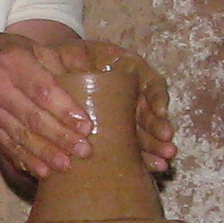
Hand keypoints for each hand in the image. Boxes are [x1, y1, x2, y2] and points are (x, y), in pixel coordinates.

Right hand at [0, 34, 98, 181]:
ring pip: (20, 135)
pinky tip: (42, 172)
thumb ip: (55, 61)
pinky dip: (26, 160)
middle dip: (60, 136)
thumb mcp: (26, 46)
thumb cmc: (0, 54)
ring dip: (45, 153)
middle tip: (84, 150)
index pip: (42, 89)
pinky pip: (8, 146)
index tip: (85, 125)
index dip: (64, 109)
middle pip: (32, 116)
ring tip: (66, 166)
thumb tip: (88, 78)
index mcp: (13, 61)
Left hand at [33, 37, 175, 171]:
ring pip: (144, 132)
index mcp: (127, 74)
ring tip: (165, 160)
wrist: (56, 76)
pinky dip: (144, 157)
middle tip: (167, 144)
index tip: (159, 111)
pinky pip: (133, 147)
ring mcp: (124, 117)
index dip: (157, 97)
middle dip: (158, 128)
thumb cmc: (66, 62)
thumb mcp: (70, 56)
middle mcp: (130, 96)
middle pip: (148, 111)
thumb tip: (69, 69)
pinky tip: (155, 166)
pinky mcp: (117, 136)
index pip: (149, 83)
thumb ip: (73, 61)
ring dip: (155, 146)